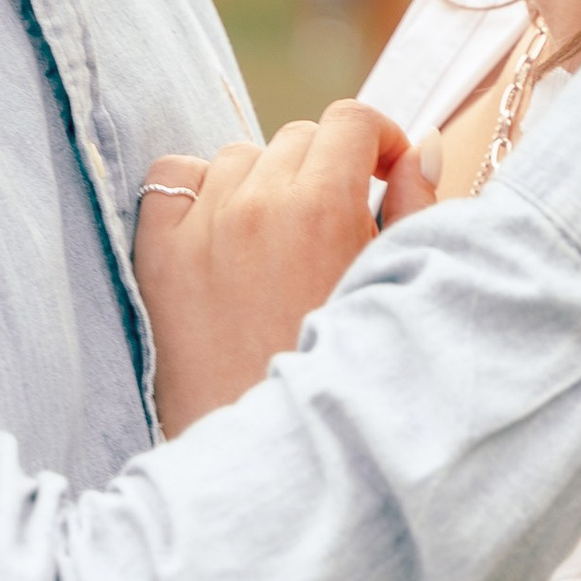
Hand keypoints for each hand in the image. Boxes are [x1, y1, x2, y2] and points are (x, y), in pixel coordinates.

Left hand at [135, 106, 441, 432]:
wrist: (274, 460)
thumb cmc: (352, 376)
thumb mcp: (398, 286)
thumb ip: (416, 206)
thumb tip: (422, 147)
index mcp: (324, 205)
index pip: (349, 121)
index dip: (376, 140)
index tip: (382, 171)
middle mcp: (256, 204)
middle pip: (297, 137)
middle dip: (325, 168)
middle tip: (337, 223)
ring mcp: (200, 228)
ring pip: (237, 156)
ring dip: (264, 181)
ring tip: (281, 238)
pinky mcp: (158, 256)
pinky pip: (173, 177)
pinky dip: (198, 190)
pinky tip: (222, 230)